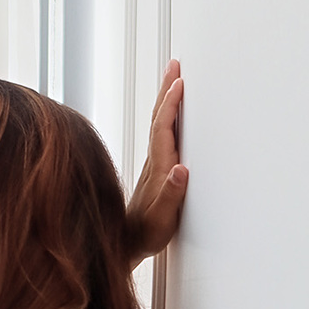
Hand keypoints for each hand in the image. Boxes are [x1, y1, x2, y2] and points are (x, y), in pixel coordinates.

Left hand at [124, 60, 188, 262]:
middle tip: (175, 64)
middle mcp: (153, 161)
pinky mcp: (154, 169)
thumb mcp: (162, 220)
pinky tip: (171, 115)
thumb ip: (172, 195)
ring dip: (166, 99)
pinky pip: (161, 133)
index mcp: (158, 168)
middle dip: (167, 89)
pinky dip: (167, 116)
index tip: (180, 83)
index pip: (163, 128)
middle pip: (159, 117)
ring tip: (174, 79)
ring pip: (159, 123)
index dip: (171, 105)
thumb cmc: (145, 234)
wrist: (127, 244)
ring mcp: (153, 164)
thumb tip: (181, 170)